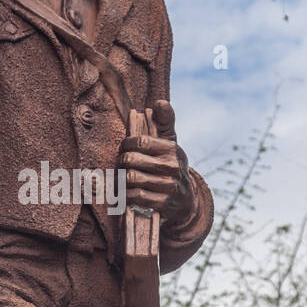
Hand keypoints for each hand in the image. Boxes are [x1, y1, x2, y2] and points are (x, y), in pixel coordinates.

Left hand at [119, 101, 192, 221]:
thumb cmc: (170, 167)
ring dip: (121, 180)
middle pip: (131, 160)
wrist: (185, 202)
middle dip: (121, 163)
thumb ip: (165, 122)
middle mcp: (172, 167)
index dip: (125, 145)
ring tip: (122, 179)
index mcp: (172, 149)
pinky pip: (134, 197)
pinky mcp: (163, 204)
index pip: (139, 142)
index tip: (124, 149)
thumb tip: (161, 102)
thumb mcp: (171, 145)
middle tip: (120, 166)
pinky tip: (127, 193)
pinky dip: (126, 195)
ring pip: (130, 178)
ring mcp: (169, 186)